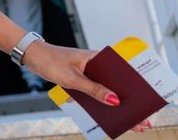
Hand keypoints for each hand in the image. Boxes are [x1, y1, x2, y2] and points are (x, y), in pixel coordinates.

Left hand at [23, 41, 153, 131]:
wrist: (33, 56)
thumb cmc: (51, 61)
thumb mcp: (72, 79)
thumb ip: (93, 90)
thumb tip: (114, 100)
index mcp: (98, 58)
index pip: (122, 74)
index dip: (133, 89)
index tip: (143, 104)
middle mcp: (97, 63)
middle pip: (117, 84)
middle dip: (127, 101)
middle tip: (140, 120)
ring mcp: (90, 71)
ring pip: (107, 89)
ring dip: (115, 104)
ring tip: (127, 121)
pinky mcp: (83, 77)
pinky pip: (96, 91)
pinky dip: (101, 101)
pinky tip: (109, 115)